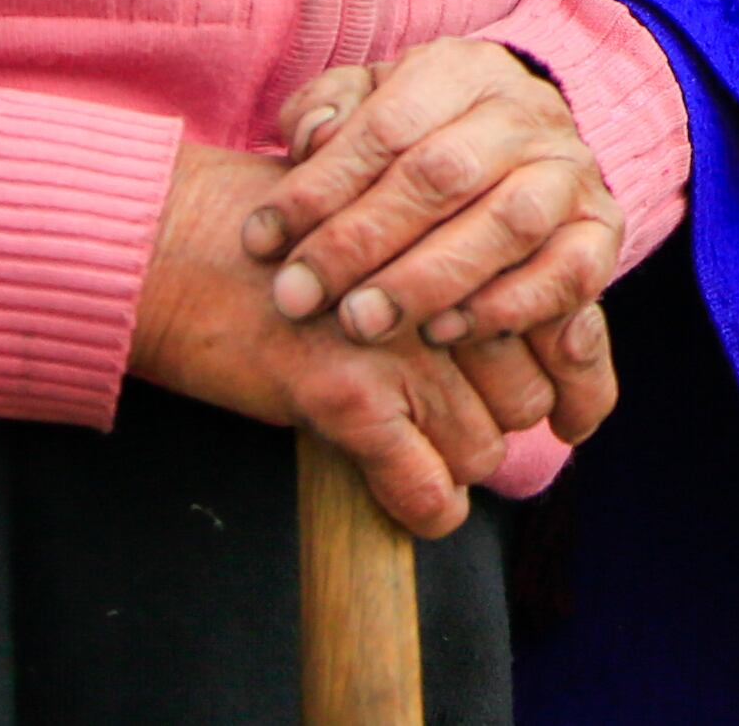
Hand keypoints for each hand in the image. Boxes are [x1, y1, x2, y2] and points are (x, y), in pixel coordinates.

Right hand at [131, 141, 617, 538]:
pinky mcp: (347, 396)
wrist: (176, 243)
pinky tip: (413, 504)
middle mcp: (447, 288)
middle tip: (442, 414)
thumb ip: (457, 271)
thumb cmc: (279, 240)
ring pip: (481, 448)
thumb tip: (528, 356)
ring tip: (408, 441)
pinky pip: (423, 488)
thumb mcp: (389, 229)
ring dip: (453, 459)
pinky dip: (424, 508)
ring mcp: (400, 345)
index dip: (563, 379)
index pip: (558, 328)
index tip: (563, 412)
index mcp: (465, 238)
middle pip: (527, 395)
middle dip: (492, 414)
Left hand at [250, 40, 625, 358]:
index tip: (260, 242)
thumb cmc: (415, 140)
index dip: (318, 187)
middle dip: (360, 242)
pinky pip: (569, 272)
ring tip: (362, 323)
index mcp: (462, 70)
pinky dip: (508, 307)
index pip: (385, 125)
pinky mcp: (601, 232)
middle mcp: (527, 113)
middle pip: (443, 173)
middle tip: (297, 299)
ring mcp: (571, 172)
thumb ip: (326, 112)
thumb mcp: (366, 106)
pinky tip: (444, 334)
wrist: (520, 156)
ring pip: (510, 222)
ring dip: (428, 279)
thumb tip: (309, 137)